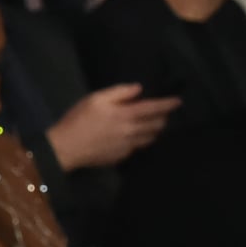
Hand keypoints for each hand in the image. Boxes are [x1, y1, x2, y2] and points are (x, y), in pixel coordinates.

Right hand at [48, 84, 180, 169]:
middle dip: (163, 118)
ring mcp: (128, 146)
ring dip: (154, 130)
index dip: (167, 104)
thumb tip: (138, 89)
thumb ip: (118, 92)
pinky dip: (140, 140)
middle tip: (163, 113)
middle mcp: (132, 132)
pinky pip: (137, 147)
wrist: (67, 148)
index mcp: (126, 115)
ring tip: (153, 125)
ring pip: (150, 138)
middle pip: (156, 125)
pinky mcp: (122, 156)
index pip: (153, 109)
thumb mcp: (94, 99)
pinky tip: (132, 137)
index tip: (178, 101)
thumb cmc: (78, 119)